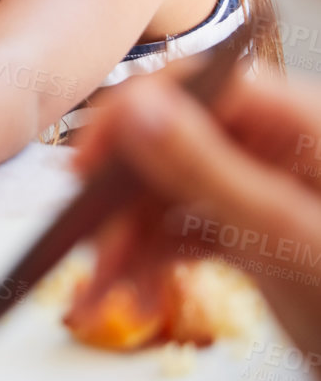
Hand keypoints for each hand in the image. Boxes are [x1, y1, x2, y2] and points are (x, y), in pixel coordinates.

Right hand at [74, 70, 320, 354]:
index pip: (195, 85)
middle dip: (123, 200)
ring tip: (110, 291)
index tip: (84, 166)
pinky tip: (136, 295)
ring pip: (166, 193)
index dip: (131, 117)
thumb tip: (136, 108)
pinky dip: (151, 263)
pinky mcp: (249, 229)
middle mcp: (272, 146)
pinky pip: (181, 231)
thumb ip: (208, 169)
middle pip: (168, 143)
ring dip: (128, 242)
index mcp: (295, 122)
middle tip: (93, 247)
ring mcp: (259, 188)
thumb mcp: (287, 234)